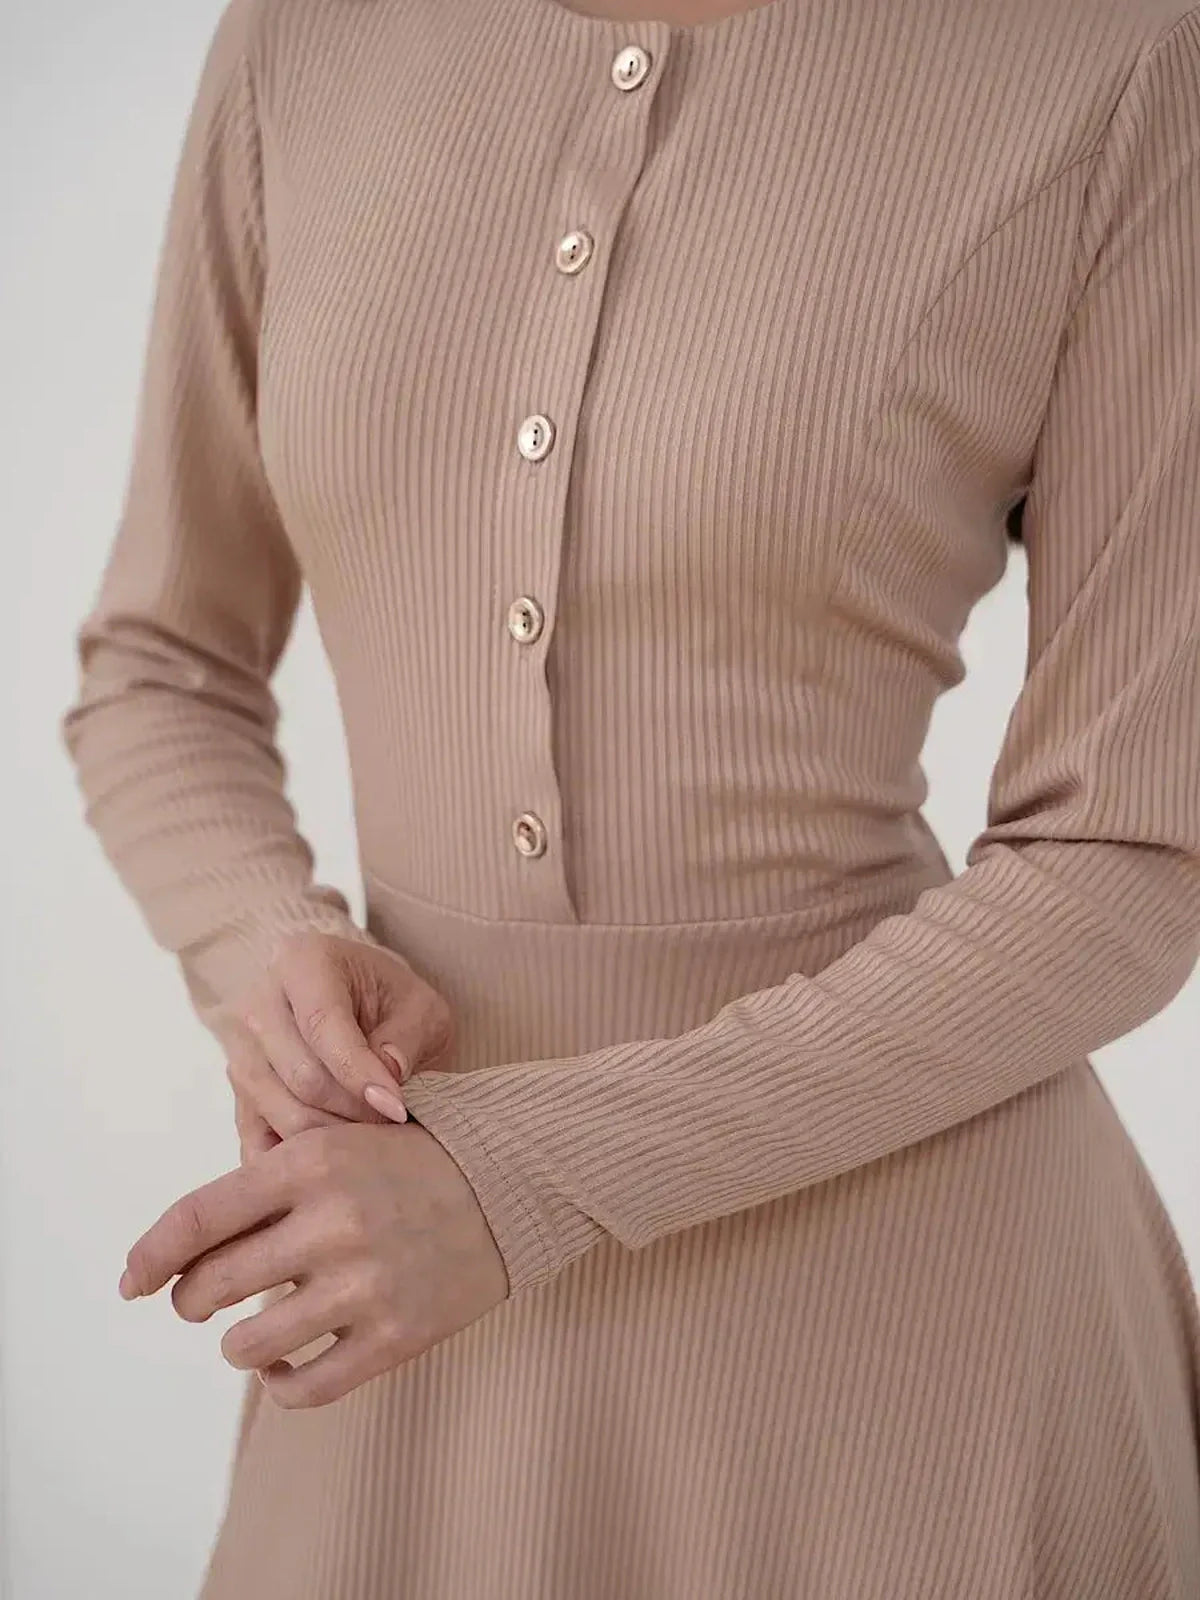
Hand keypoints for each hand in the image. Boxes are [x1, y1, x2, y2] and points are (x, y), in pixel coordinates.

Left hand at [119, 1121, 507, 1407]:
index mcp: (310, 1161)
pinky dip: (279, 1383)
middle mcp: (332, 1220)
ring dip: (239, 1343)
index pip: (196, 1217)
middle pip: (211, 1287)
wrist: (512, 1182)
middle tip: (201, 1303)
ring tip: (257, 1330)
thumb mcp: (339, 1140)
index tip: (131, 1283)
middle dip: (192, 1302)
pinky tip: (286, 1362)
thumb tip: (183, 1245)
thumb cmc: (413, 1161)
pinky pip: (302, 1387)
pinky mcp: (396, 1334)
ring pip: (248, 1343)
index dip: (150, 1256)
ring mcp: (365, 1282)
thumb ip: (268, 1181)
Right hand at [218, 932, 455, 1159]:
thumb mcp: (421, 1008)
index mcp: (301, 961)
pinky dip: (297, 1157)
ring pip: (279, 1111)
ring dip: (332, 1136)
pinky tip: (337, 1158)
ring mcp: (240, 1050)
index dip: (360, 1073)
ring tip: (374, 1137)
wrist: (363, 1007)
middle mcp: (258, 1002)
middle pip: (300, 1075)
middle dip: (354, 1110)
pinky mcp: (238, 1094)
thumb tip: (386, 1077)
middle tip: (394, 1124)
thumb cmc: (392, 1003)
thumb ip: (407, 1038)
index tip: (397, 1107)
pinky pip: (257, 1141)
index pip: (323, 1024)